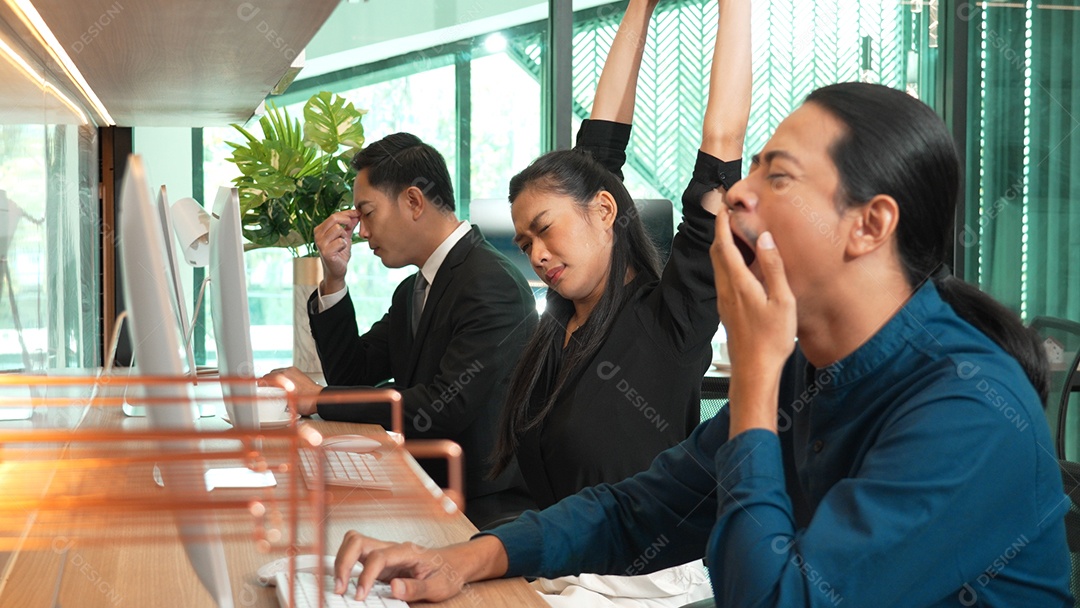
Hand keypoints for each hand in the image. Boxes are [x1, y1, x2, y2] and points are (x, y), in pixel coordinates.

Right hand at [258, 367, 321, 415]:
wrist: (319, 400)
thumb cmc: (306, 402)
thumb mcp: (285, 402)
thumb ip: (274, 397)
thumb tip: (265, 398)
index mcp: (283, 376)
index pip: (265, 378)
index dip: (260, 384)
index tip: (258, 387)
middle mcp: (288, 371)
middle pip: (271, 374)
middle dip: (267, 381)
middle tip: (264, 388)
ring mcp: (294, 371)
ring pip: (278, 373)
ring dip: (274, 379)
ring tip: (272, 387)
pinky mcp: (298, 373)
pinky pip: (285, 373)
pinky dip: (282, 378)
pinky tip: (282, 386)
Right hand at [314, 210, 360, 293]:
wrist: (336, 270)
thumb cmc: (339, 253)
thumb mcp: (345, 236)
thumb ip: (349, 226)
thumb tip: (357, 214)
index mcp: (320, 229)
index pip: (334, 215)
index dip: (347, 213)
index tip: (358, 213)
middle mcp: (317, 235)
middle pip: (334, 218)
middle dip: (347, 220)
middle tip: (351, 226)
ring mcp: (320, 243)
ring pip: (338, 229)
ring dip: (344, 236)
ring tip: (343, 243)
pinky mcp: (326, 252)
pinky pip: (340, 242)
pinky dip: (344, 245)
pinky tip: (341, 250)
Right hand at [334, 531, 508, 602]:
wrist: (455, 563)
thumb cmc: (448, 572)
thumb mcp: (438, 586)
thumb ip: (416, 588)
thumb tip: (393, 588)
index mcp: (406, 551)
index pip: (377, 556)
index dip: (365, 576)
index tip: (360, 596)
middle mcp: (392, 548)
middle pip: (357, 541)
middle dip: (343, 563)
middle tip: (341, 589)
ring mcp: (384, 553)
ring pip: (353, 544)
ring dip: (341, 562)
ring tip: (340, 586)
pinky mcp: (380, 562)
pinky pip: (357, 556)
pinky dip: (346, 567)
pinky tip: (347, 583)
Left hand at [710, 206, 795, 436]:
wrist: (754, 370)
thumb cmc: (771, 339)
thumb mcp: (782, 300)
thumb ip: (773, 267)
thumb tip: (765, 238)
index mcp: (738, 282)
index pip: (724, 244)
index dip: (723, 223)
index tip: (724, 205)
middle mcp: (725, 289)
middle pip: (716, 252)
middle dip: (721, 231)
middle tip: (730, 214)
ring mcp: (724, 300)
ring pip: (718, 265)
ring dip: (724, 246)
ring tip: (737, 234)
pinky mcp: (727, 309)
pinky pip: (723, 277)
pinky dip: (728, 262)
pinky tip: (742, 264)